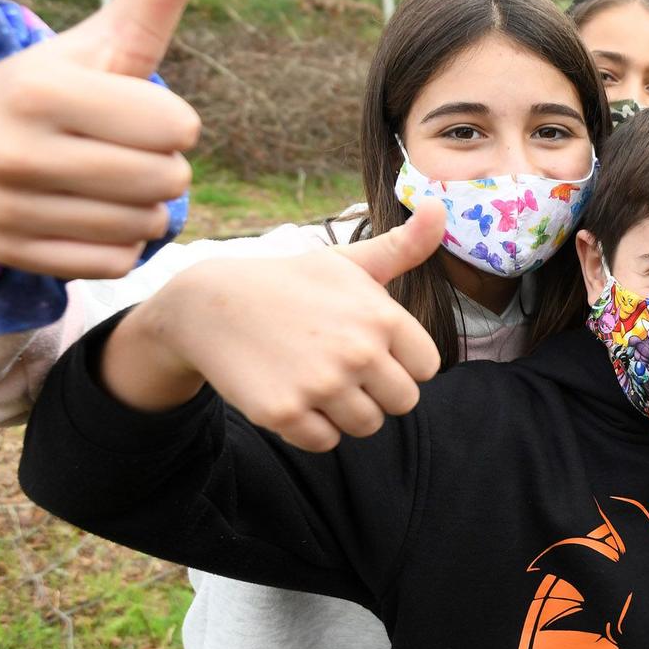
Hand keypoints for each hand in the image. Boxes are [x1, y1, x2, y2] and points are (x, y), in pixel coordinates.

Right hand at [0, 0, 210, 280]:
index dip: (173, 119)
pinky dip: (117, 241)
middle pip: (168, 180)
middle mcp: (9, 152)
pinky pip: (116, 261)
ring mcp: (5, 210)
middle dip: (163, 164)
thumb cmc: (64, 83)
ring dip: (144, 204)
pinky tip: (86, 210)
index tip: (135, 109)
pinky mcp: (11, 254)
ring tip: (103, 176)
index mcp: (40, 91)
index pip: (179, 127)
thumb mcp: (112, 35)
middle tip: (120, 145)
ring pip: (146, 226)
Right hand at [129, 201, 446, 450]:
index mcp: (381, 316)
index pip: (427, 367)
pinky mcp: (284, 414)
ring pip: (367, 426)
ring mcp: (321, 384)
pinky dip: (312, 428)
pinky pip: (325, 443)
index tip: (371, 347)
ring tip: (318, 378)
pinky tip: (292, 393)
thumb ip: (403, 247)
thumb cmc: (290, 284)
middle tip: (342, 367)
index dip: (401, 361)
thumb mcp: (348, 262)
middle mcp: (357, 352)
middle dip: (378, 391)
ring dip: (346, 411)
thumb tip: (441, 206)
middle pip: (402, 402)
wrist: (208, 305)